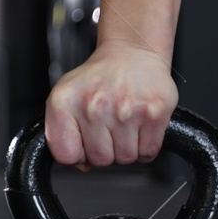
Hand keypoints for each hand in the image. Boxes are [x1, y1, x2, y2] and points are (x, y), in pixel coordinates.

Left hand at [45, 40, 176, 169]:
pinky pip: (148, 153)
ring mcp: (125, 110)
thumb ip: (64, 132)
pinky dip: (145, 146)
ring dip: (126, 148)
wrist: (132, 53)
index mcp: (65, 102)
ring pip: (125, 158)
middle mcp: (93, 106)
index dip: (77, 153)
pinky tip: (138, 126)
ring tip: (123, 123)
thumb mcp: (67, 97)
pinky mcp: (154, 114)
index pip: (65, 155)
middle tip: (108, 128)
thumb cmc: (98, 77)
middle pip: (100, 160)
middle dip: (105, 150)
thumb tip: (81, 165)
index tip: (83, 142)